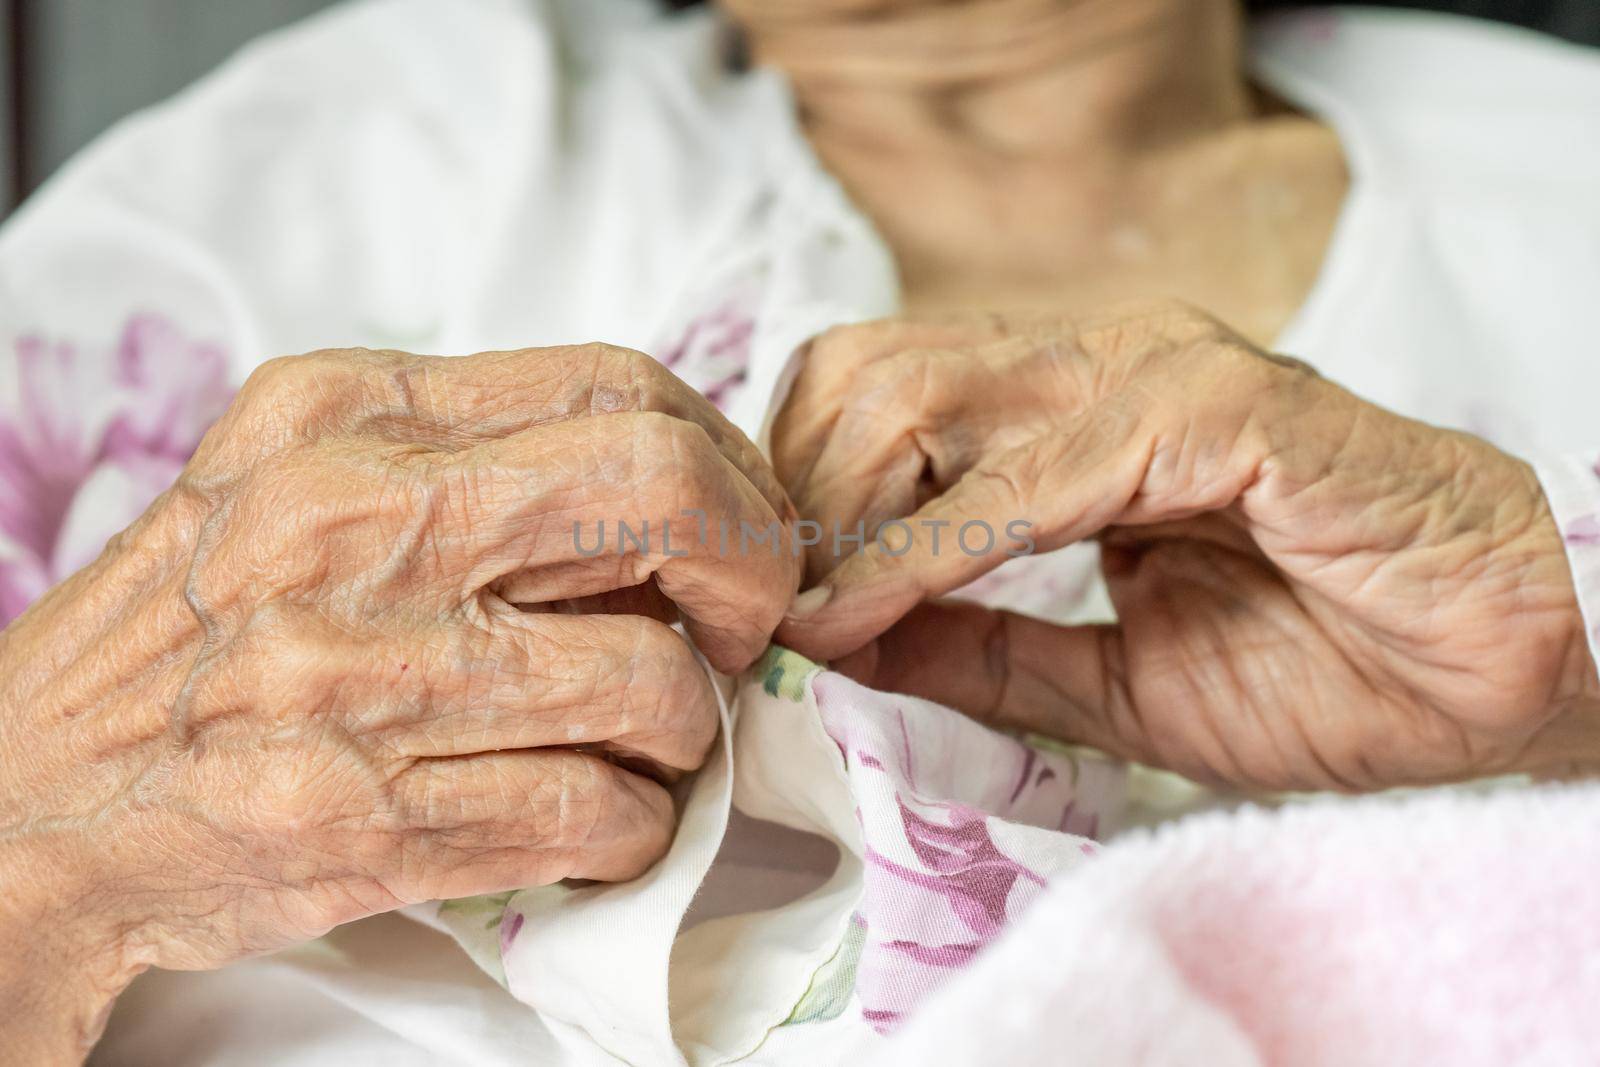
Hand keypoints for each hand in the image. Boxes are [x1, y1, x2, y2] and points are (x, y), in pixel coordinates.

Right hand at [0, 344, 798, 1063]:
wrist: (25, 808)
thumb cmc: (190, 638)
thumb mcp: (297, 483)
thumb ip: (469, 460)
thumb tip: (675, 481)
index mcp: (344, 417)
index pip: (622, 384)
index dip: (727, 462)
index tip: (739, 522)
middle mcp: (353, 526)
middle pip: (668, 493)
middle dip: (752, 571)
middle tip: (737, 628)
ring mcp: (360, 677)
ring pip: (654, 678)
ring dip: (687, 726)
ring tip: (642, 739)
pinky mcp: (370, 818)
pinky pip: (599, 811)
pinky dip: (634, 821)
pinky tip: (595, 813)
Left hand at [773, 305, 1599, 791]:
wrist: (1495, 678)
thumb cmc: (1321, 665)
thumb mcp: (1099, 674)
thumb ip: (975, 643)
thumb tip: (836, 632)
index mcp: (1066, 408)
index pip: (869, 392)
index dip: (794, 493)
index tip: (756, 601)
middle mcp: (1100, 364)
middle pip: (869, 374)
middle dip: (799, 501)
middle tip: (773, 613)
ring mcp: (1161, 372)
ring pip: (927, 397)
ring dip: (847, 518)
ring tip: (813, 619)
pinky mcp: (1222, 408)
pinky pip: (1034, 472)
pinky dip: (933, 548)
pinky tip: (872, 611)